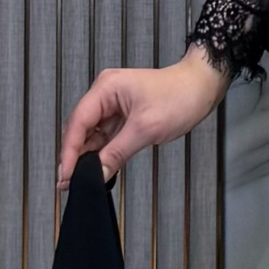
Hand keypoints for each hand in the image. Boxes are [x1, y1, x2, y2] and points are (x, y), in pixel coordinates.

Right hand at [57, 46, 230, 190]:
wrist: (202, 87)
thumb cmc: (180, 96)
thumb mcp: (146, 129)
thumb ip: (117, 152)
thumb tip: (97, 172)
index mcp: (106, 88)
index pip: (78, 122)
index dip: (70, 151)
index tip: (65, 174)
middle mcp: (105, 94)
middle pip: (80, 128)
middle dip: (75, 155)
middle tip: (70, 182)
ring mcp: (113, 104)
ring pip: (92, 134)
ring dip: (87, 156)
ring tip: (81, 179)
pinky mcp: (123, 114)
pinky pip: (106, 135)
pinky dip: (102, 152)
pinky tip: (98, 168)